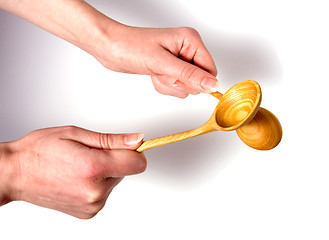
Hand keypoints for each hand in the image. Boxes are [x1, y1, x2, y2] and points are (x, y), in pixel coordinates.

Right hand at [0, 126, 145, 218]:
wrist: (16, 173)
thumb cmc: (40, 151)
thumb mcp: (77, 135)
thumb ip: (112, 140)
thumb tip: (137, 140)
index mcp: (93, 168)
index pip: (138, 163)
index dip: (133, 151)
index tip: (124, 146)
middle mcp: (95, 191)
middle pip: (126, 171)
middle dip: (113, 160)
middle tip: (88, 154)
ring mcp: (92, 205)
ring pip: (115, 181)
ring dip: (104, 172)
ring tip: (79, 166)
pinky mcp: (88, 213)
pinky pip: (105, 193)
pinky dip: (96, 184)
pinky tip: (77, 178)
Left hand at [96, 26, 218, 97]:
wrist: (110, 48)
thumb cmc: (130, 46)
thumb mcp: (161, 63)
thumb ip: (189, 75)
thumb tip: (212, 85)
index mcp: (190, 40)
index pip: (210, 70)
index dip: (196, 80)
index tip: (177, 78)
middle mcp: (186, 49)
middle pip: (198, 80)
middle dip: (178, 82)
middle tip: (163, 72)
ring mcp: (178, 59)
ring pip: (186, 86)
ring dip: (169, 84)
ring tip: (156, 71)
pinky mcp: (169, 68)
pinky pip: (175, 86)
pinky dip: (163, 85)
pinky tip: (153, 74)